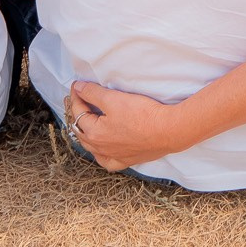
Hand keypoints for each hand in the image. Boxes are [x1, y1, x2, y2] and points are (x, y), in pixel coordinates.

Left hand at [67, 80, 189, 170]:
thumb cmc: (142, 115)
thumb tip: (78, 88)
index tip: (77, 86)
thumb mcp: (114, 99)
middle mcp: (100, 148)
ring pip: (92, 147)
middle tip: (80, 100)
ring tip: (87, 122)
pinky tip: (102, 151)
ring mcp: (113, 156)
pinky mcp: (127, 161)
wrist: (168, 131)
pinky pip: (107, 161)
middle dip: (78, 113)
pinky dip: (101, 155)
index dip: (77, 96)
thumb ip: (93, 93)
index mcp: (94, 133)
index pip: (79, 111)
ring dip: (86, 133)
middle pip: (82, 129)